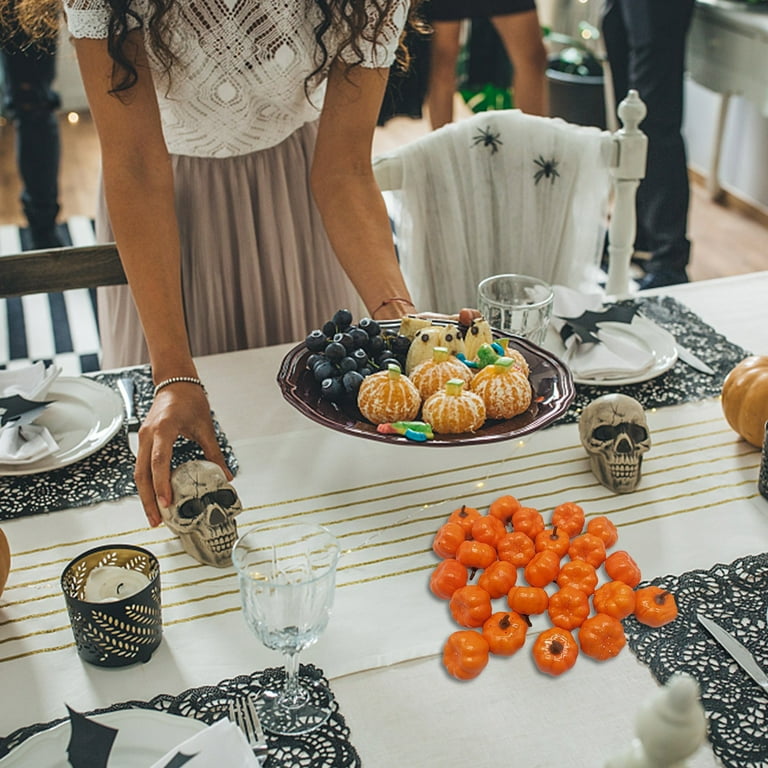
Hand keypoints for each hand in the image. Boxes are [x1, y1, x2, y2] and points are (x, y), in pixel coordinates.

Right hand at [134, 382, 231, 525]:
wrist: (175, 382)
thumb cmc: (190, 399)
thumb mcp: (206, 427)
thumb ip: (214, 453)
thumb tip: (225, 477)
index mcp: (163, 429)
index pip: (159, 461)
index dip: (161, 484)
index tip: (166, 503)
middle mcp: (148, 435)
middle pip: (141, 473)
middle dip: (148, 499)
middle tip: (157, 521)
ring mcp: (142, 437)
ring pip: (138, 472)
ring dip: (145, 495)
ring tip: (155, 515)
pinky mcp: (143, 441)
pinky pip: (141, 466)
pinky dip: (146, 483)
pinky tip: (155, 497)